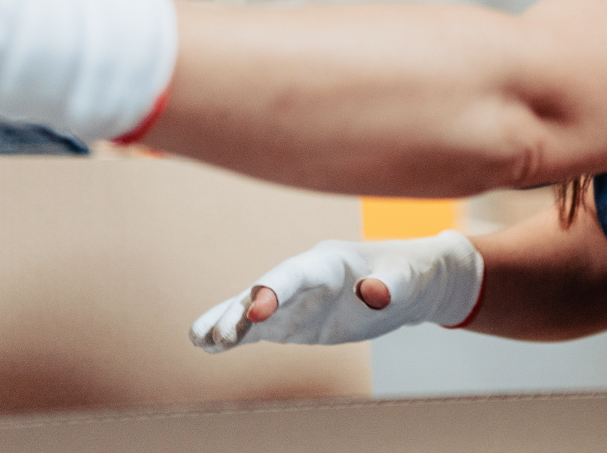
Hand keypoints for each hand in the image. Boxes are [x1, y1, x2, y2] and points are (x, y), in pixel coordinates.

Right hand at [190, 230, 482, 352]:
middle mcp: (303, 277)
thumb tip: (374, 296)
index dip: (274, 290)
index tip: (255, 312)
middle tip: (215, 335)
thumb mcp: (407, 279)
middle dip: (239, 311)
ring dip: (226, 321)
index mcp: (329, 262)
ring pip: (252, 308)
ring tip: (198, 338)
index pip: (295, 274)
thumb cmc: (408, 274)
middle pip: (264, 291)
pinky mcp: (292, 320)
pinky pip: (258, 328)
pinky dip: (235, 334)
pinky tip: (207, 344)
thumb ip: (391, 285)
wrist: (407, 282)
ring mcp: (294, 299)